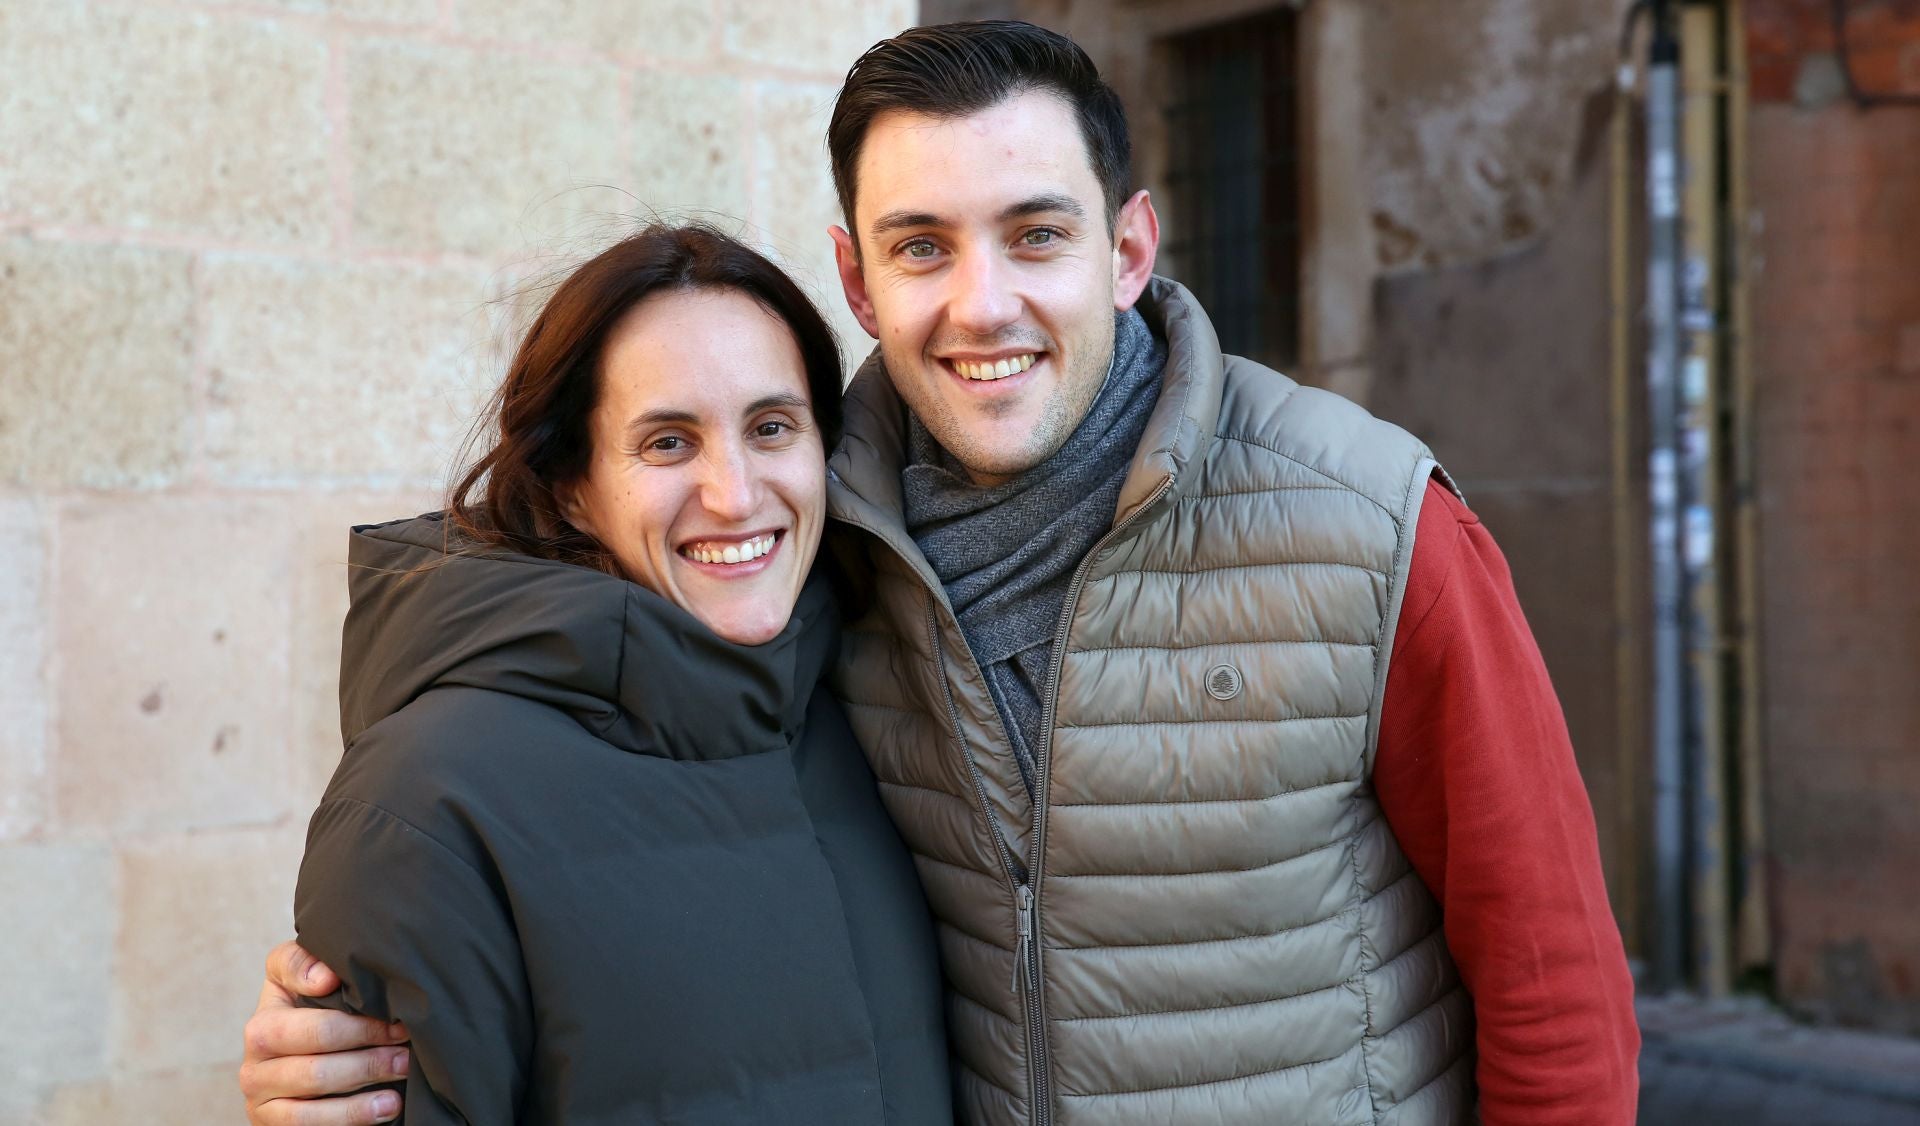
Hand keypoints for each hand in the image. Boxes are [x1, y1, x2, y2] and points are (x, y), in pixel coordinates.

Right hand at [239, 940, 411, 1125]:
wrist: (298, 1049)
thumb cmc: (308, 1007)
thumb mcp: (298, 976)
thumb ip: (303, 963)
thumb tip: (324, 977)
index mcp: (263, 1023)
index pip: (314, 1028)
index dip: (360, 1027)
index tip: (398, 1022)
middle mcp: (253, 1063)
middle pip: (318, 1068)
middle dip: (369, 1060)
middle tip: (407, 1053)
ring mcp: (260, 1098)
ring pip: (314, 1102)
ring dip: (363, 1097)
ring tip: (399, 1085)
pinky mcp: (270, 1125)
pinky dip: (351, 1118)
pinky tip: (384, 1109)